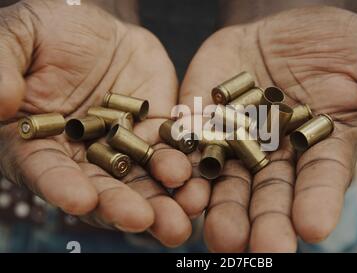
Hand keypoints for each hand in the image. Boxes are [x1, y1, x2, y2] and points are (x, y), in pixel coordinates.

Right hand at [0, 0, 191, 246]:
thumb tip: (1, 101)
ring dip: (162, 200)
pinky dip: (185, 167)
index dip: (62, 186)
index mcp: (39, 143)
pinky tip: (199, 180)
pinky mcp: (156, 133)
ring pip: (142, 180)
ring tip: (182, 216)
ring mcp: (123, 147)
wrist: (96, 28)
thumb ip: (3, 66)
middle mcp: (82, 156)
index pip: (47, 171)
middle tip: (144, 220)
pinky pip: (172, 152)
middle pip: (101, 188)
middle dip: (123, 206)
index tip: (80, 200)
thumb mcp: (18, 37)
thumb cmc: (47, 34)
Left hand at [178, 6, 356, 251]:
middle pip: (270, 194)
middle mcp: (278, 155)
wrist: (287, 28)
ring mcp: (237, 139)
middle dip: (265, 222)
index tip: (311, 227)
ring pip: (226, 180)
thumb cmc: (341, 45)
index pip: (322, 180)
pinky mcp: (203, 118)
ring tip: (215, 233)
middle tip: (260, 248)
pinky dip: (182, 160)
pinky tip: (175, 179)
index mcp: (324, 147)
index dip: (318, 203)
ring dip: (219, 207)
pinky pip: (190, 142)